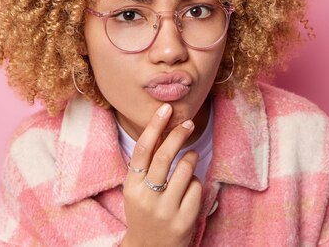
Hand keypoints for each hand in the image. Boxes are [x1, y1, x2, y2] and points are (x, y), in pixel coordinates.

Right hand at [120, 103, 202, 246]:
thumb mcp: (137, 190)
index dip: (154, 126)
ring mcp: (166, 210)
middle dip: (178, 135)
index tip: (165, 109)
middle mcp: (146, 198)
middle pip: (164, 157)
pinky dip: (196, 183)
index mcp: (131, 187)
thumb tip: (161, 128)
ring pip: (185, 170)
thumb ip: (146, 165)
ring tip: (190, 158)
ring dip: (191, 159)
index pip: (143, 150)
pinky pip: (196, 188)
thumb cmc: (144, 212)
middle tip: (188, 123)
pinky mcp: (184, 220)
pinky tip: (189, 190)